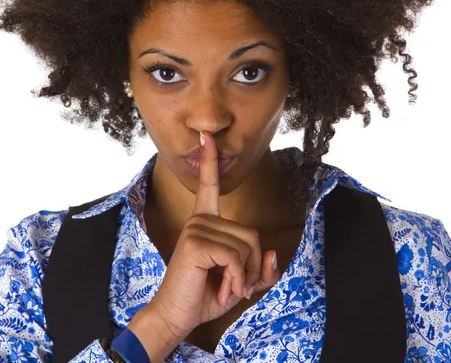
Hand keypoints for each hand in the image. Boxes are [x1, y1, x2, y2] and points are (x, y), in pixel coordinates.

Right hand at [148, 130, 280, 339]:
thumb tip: (274, 253)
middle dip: (253, 266)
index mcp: (205, 221)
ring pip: (247, 247)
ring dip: (244, 277)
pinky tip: (223, 291)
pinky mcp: (196, 243)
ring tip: (228, 290)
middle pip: (252, 234)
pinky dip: (237, 280)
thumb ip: (259, 269)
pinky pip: (236, 258)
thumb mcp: (240, 281)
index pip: (209, 185)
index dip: (211, 160)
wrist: (177, 316)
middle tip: (238, 286)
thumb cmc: (205, 296)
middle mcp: (199, 220)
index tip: (207, 135)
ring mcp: (196, 229)